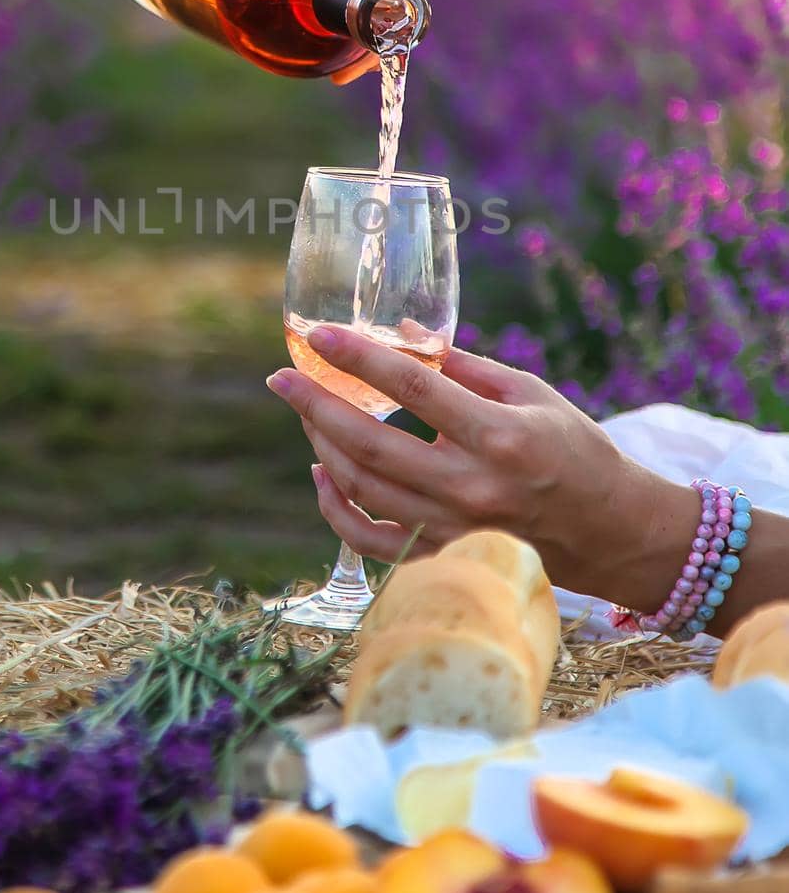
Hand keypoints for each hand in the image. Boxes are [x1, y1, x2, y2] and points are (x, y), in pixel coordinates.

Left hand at [265, 325, 697, 609]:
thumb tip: (402, 336)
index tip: (320, 336)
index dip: (360, 359)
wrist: (610, 530)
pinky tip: (322, 474)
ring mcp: (454, 529)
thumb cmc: (572, 449)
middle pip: (371, 445)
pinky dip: (336, 509)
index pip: (413, 391)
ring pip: (363, 490)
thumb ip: (463, 367)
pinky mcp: (444, 557)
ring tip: (306, 411)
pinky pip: (370, 541)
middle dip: (316, 405)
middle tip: (282, 377)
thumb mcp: (529, 393)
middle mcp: (471, 487)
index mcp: (498, 437)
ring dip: (322, 447)